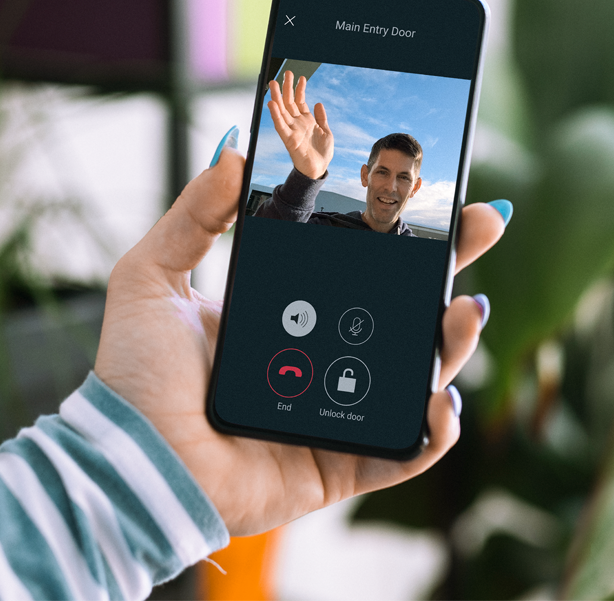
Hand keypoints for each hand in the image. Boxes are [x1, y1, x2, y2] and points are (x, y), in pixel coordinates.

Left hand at [94, 147, 505, 535]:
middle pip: (406, 309)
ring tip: (463, 310)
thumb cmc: (137, 376)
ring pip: (418, 374)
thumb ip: (193, 214)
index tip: (436, 193)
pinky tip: (438, 400)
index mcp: (293, 310)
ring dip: (453, 343)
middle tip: (484, 226)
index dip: (404, 232)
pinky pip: (403, 450)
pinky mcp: (342, 463)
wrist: (130, 462)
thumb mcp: (153, 276)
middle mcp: (325, 355)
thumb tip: (232, 151)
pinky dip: (433, 431)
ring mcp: (339, 409)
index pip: (363, 265)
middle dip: (453, 267)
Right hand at [267, 70, 333, 179]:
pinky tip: (272, 104)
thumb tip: (318, 103)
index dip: (300, 89)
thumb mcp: (326, 132)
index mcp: (307, 121)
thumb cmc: (322, 154)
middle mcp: (297, 124)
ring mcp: (292, 130)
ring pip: (282, 111)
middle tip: (286, 74)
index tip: (301, 77)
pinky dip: (275, 115)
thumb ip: (322, 118)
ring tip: (274, 84)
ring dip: (277, 97)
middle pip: (289, 102)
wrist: (318, 170)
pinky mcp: (288, 140)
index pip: (300, 101)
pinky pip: (280, 126)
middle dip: (287, 88)